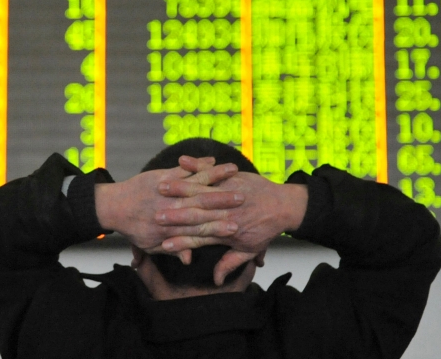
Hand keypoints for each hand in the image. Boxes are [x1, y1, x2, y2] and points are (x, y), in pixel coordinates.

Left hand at [95, 157, 243, 254]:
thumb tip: (188, 259)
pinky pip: (184, 168)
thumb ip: (175, 249)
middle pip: (203, 203)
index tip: (236, 226)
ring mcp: (169, 190)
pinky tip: (214, 159)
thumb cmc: (134, 228)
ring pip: (197, 182)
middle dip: (225, 199)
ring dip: (216, 176)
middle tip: (243, 197)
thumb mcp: (152, 245)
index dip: (220, 227)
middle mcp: (173, 208)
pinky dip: (199, 164)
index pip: (201, 227)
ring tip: (234, 171)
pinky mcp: (163, 175)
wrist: (112, 207)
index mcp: (173, 227)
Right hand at [156, 167, 307, 284]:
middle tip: (155, 216)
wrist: (284, 206)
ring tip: (161, 187)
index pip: (199, 238)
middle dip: (174, 215)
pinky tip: (182, 160)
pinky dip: (197, 165)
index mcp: (226, 232)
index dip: (181, 242)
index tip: (164, 244)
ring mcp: (228, 193)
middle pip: (195, 214)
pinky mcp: (232, 178)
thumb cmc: (265, 228)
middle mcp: (225, 212)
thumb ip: (230, 263)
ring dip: (180, 188)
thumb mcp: (249, 249)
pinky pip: (211, 171)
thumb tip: (216, 279)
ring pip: (200, 190)